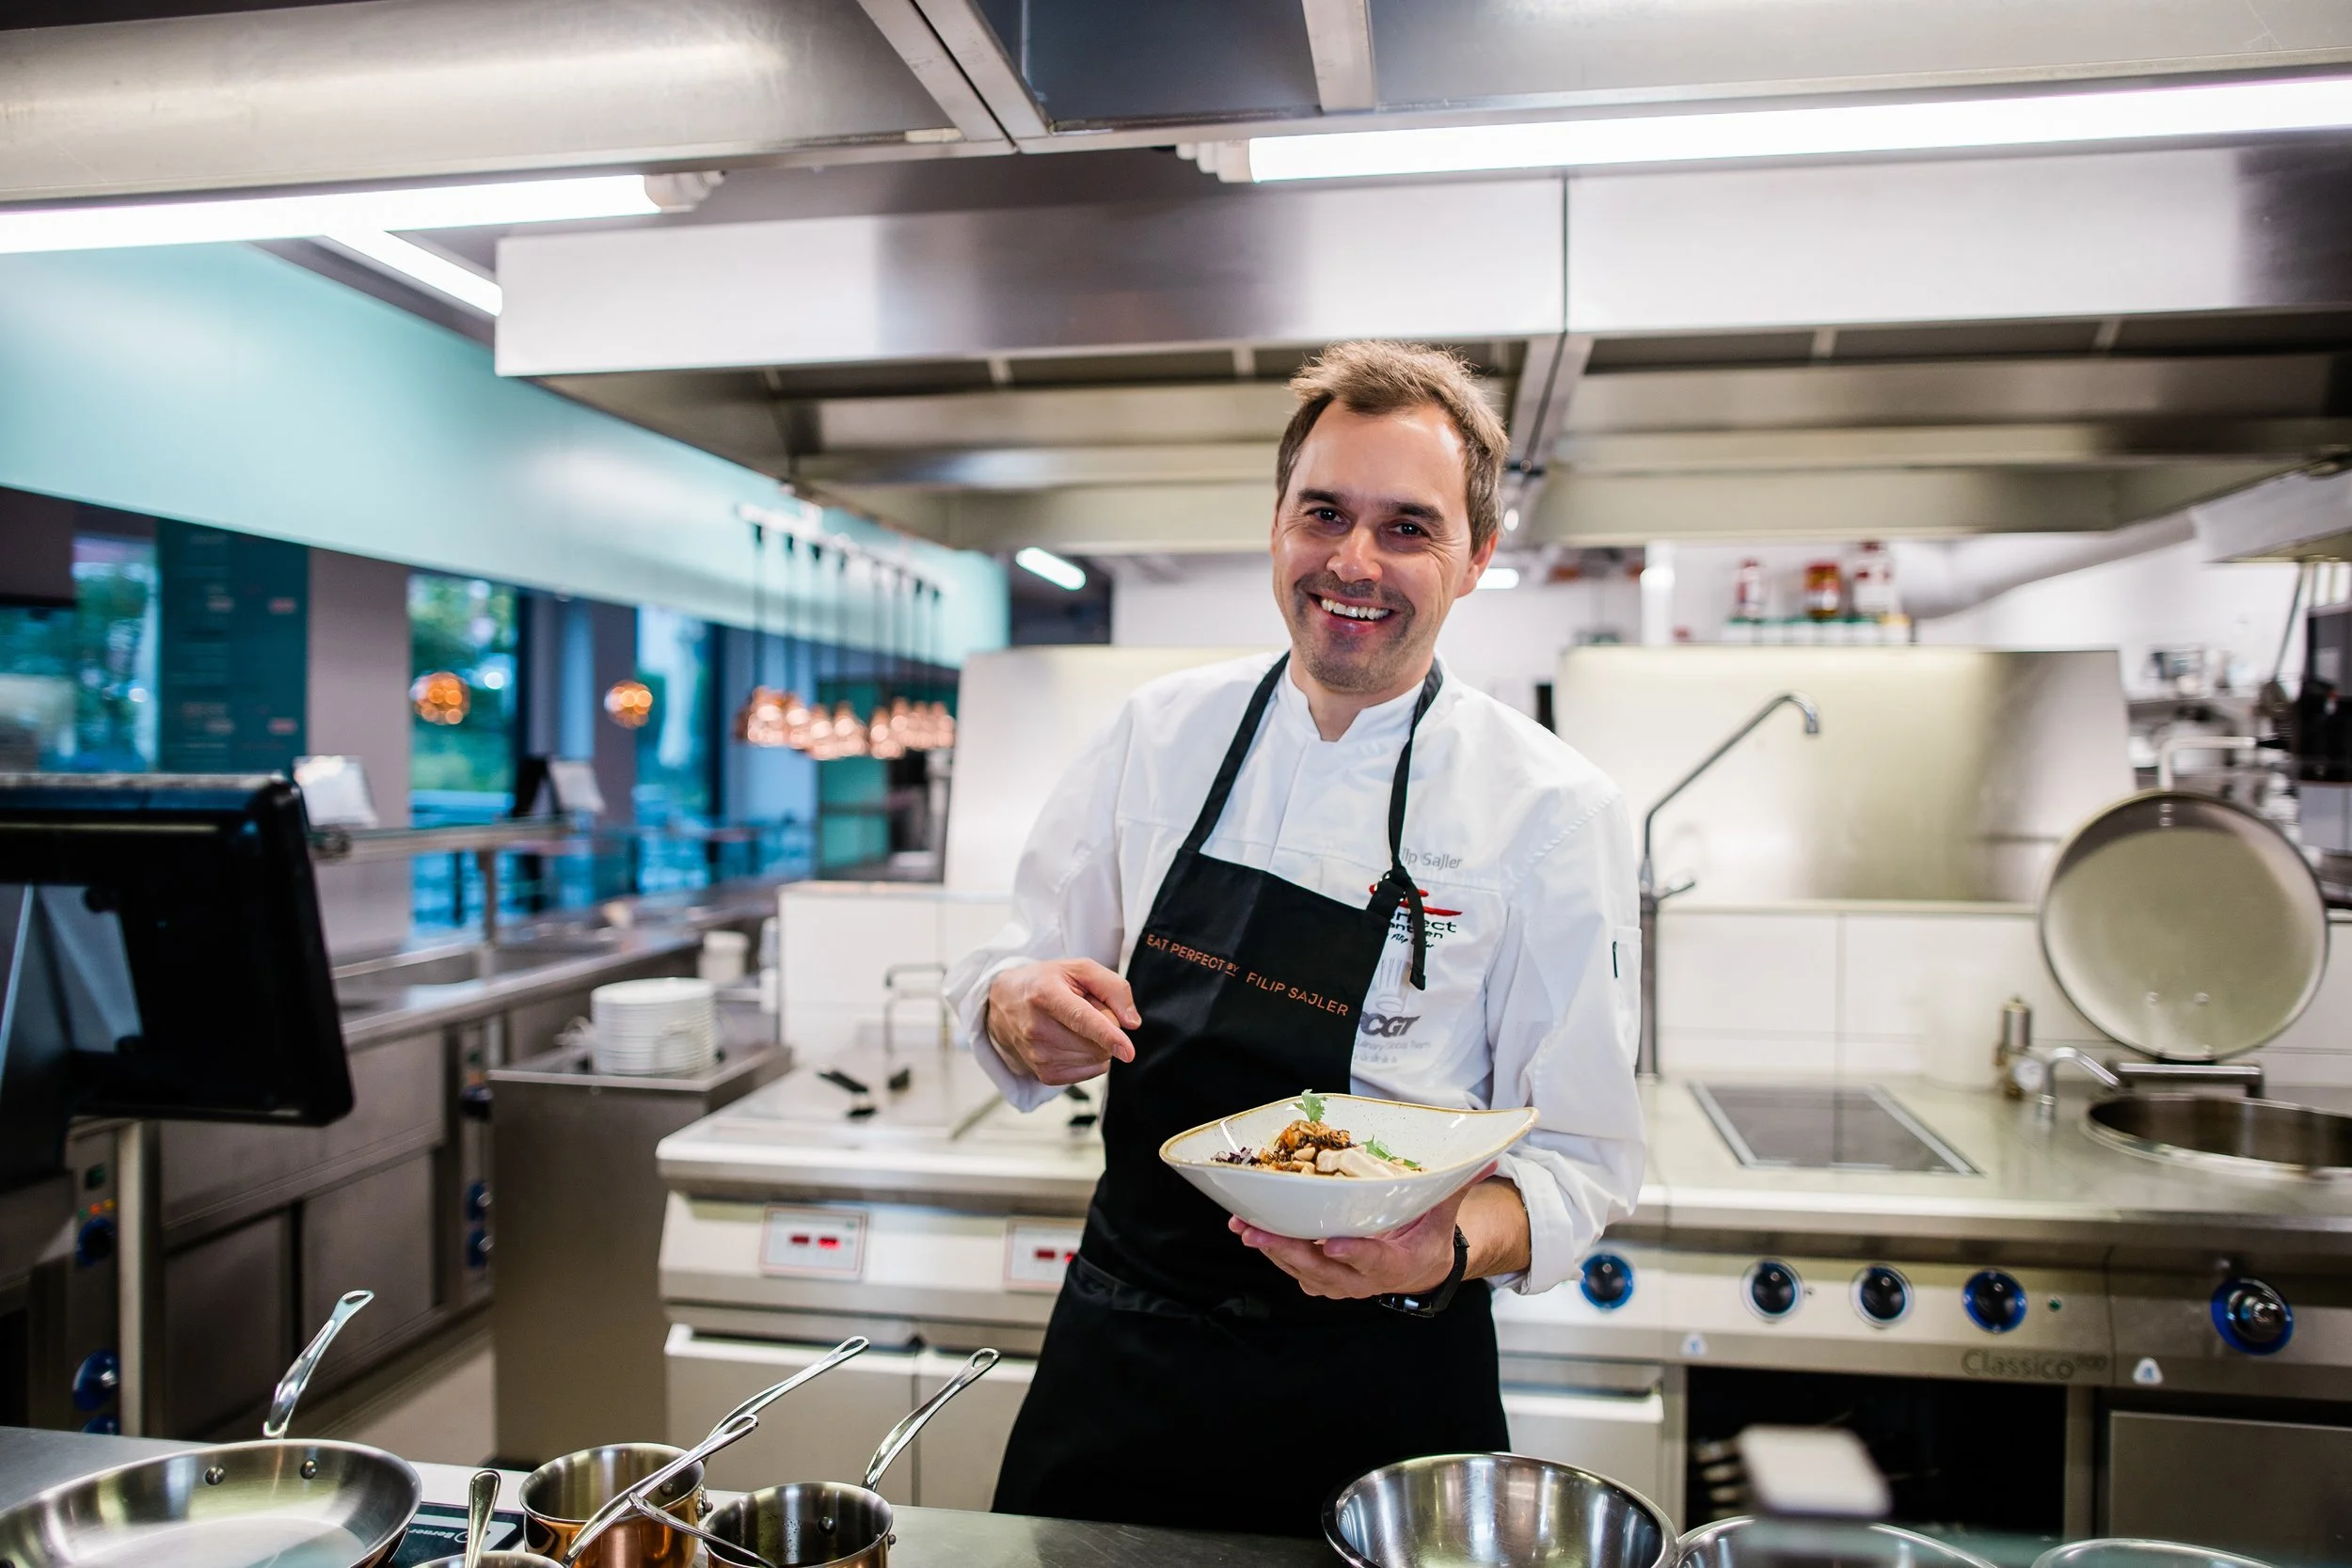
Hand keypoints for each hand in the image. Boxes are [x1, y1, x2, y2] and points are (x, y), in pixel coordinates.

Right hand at [985, 959, 1139, 1086]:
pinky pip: (1091, 1071)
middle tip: (1085, 1009)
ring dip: (1097, 1042)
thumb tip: (1132, 1023)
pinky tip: (1071, 1040)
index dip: (1107, 1035)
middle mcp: (1038, 1029)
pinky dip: (1092, 1056)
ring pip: (1097, 1059)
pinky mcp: (1044, 1075)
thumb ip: (1113, 987)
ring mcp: (1038, 1056)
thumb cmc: (1047, 982)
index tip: (1127, 1052)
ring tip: (1072, 1023)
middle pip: (1097, 1043)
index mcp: (1046, 996)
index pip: (1081, 1019)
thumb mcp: (1079, 968)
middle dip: (1106, 1027)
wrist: (1004, 1002)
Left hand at [1229, 1164, 1496, 1299]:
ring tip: (1245, 1228)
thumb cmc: (1428, 1238)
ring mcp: (1340, 1282)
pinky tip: (1249, 1230)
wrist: (1419, 1271)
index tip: (1331, 1243)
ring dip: (1272, 1250)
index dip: (1352, 1253)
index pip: (1373, 1260)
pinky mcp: (1321, 1278)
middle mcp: (1364, 1279)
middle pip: (1323, 1269)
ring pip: (1301, 1270)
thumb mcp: (1444, 1216)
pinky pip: (1294, 1268)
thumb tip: (1485, 1157)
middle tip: (1260, 1233)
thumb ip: (1456, 1186)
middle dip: (1289, 1251)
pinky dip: (1272, 1250)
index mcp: (1397, 1263)